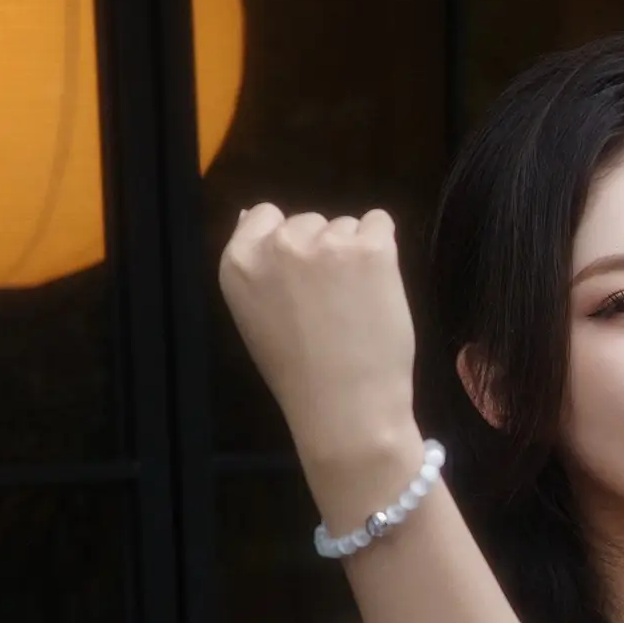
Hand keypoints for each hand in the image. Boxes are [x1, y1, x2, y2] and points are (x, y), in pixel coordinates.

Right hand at [217, 205, 420, 468]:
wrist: (345, 407)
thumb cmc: (300, 373)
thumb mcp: (255, 316)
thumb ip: (257, 267)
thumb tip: (253, 217)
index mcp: (239, 262)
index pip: (264, 215)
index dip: (289, 242)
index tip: (303, 276)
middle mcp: (278, 244)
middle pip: (309, 220)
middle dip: (322, 250)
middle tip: (331, 302)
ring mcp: (325, 242)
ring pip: (346, 225)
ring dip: (355, 253)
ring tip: (355, 305)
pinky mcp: (371, 248)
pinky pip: (382, 224)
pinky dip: (384, 250)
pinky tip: (378, 288)